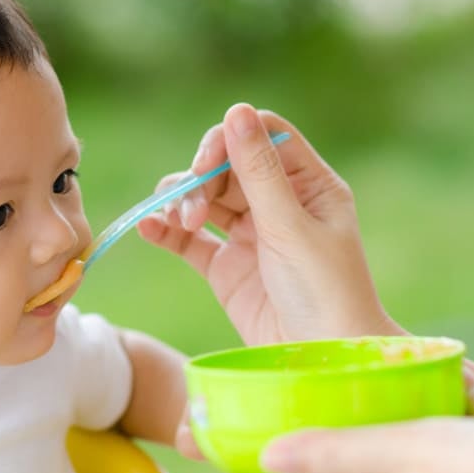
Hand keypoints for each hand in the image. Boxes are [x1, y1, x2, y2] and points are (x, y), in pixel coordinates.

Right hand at [138, 102, 401, 345]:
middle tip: (191, 213)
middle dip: (200, 180)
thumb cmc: (324, 292)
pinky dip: (166, 231)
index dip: (228, 140)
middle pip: (224, 166)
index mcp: (308, 185)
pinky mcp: (225, 266)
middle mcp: (278, 203)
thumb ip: (258, 171)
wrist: (320, 362)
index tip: (204, 164)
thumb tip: (236, 110)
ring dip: (181, 204)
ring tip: (177, 225)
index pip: (262, 137)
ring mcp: (249, 234)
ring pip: (202, 199)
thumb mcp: (290, 226)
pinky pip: (188, 239)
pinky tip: (149, 229)